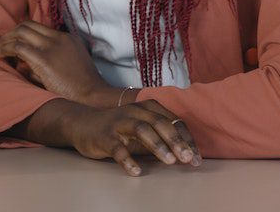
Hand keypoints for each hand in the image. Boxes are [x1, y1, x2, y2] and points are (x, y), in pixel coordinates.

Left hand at [0, 21, 111, 104]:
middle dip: (9, 33)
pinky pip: (18, 47)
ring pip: (20, 32)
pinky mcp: (44, 59)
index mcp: (67, 38)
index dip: (20, 32)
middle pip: (27, 25)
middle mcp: (59, 38)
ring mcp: (52, 47)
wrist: (95, 98)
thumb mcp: (68, 67)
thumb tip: (22, 64)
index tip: (10, 41)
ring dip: (4, 40)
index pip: (38, 27)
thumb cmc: (82, 89)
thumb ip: (48, 61)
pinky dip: (5, 49)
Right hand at [62, 100, 201, 175]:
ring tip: (170, 161)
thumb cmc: (119, 129)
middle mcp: (133, 112)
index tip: (197, 158)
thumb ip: (162, 137)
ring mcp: (118, 123)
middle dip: (176, 141)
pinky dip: (128, 160)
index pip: (172, 121)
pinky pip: (117, 148)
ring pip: (141, 129)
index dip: (186, 139)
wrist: (82, 124)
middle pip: (159, 122)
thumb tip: (188, 154)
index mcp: (146, 108)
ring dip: (158, 145)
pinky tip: (136, 171)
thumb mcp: (142, 127)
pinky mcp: (104, 137)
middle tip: (188, 159)